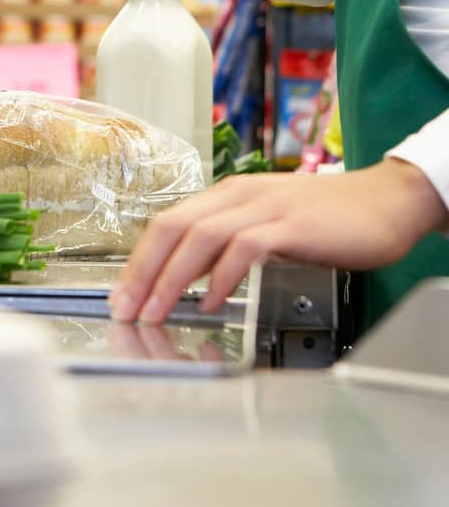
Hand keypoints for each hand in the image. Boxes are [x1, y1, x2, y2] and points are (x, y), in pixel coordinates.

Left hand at [109, 158, 446, 323]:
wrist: (384, 200)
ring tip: (158, 312)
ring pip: (201, 237)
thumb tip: (189, 277)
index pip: (167, 223)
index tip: (122, 295)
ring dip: (173, 279)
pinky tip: (212, 302)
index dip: (140, 260)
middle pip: (173, 228)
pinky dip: (222, 276)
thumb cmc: (325, 217)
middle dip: (143, 271)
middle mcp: (238, 195)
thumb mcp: (266, 223)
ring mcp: (264, 207)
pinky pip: (245, 248)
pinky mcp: (291, 225)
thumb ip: (229, 242)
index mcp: (227, 195)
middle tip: (126, 309)